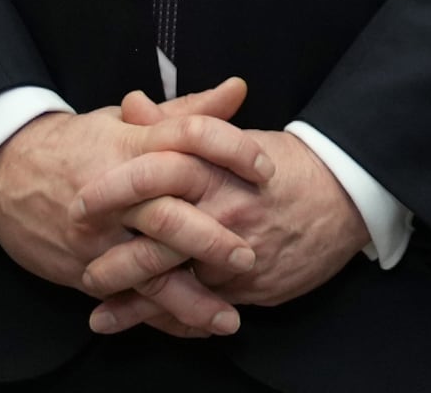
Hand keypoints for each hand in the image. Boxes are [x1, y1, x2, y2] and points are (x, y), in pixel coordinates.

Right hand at [0, 78, 270, 334]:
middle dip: (211, 240)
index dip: (234, 150)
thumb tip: (239, 89)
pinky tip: (192, 328)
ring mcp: (98, 236)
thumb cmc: (78, 143)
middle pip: (169, 216)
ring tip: (229, 316)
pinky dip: (158, 316)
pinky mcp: (82, 268)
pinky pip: (125, 296)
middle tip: (250, 254)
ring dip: (189, 296)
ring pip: (146, 269)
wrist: (4, 173)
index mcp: (133, 146)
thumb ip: (187, 111)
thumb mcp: (126, 120)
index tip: (268, 169)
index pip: (192, 140)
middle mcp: (117, 194)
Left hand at [86, 99, 369, 332]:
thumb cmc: (287, 166)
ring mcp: (240, 257)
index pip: (157, 174)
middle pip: (158, 243)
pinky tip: (141, 325)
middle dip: (114, 262)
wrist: (350, 196)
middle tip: (82, 268)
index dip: (114, 188)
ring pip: (177, 286)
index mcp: (220, 172)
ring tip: (98, 312)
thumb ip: (177, 125)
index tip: (79, 199)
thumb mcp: (232, 139)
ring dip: (132, 302)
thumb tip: (130, 105)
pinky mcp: (254, 288)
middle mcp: (227, 215)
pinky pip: (204, 309)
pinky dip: (170, 320)